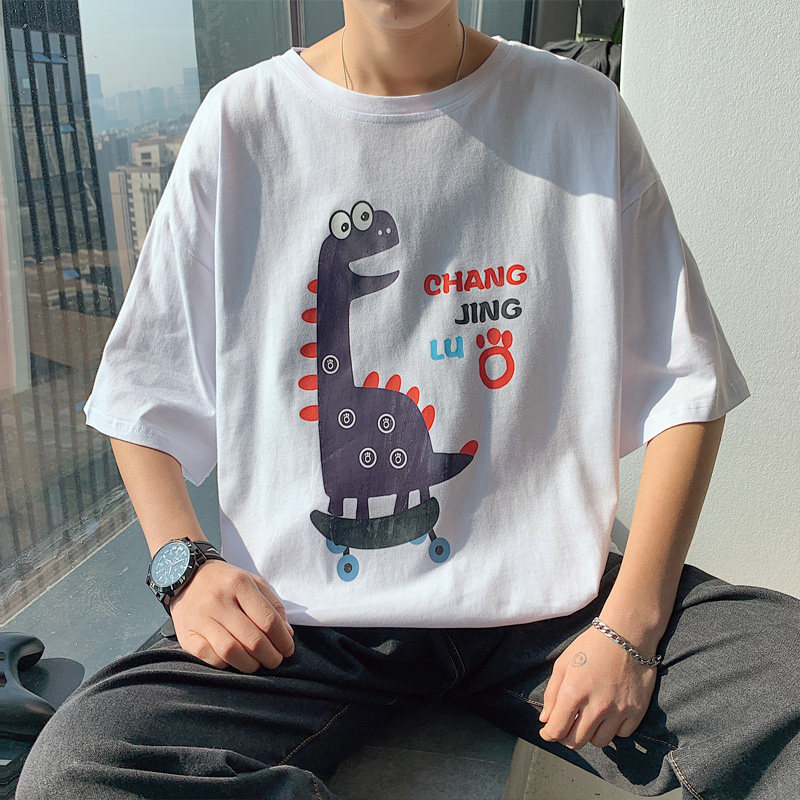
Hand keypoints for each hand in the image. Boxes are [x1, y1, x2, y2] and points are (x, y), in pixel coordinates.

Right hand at [169, 559, 294, 672]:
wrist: (186, 576)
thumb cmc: (226, 582)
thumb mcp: (253, 582)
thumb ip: (273, 605)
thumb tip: (287, 634)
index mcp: (239, 584)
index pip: (268, 620)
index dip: (282, 640)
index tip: (288, 649)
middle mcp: (219, 600)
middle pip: (252, 639)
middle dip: (270, 656)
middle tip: (276, 660)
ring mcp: (201, 619)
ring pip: (231, 651)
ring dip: (250, 664)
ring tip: (257, 664)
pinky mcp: (186, 635)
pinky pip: (209, 658)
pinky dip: (226, 664)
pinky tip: (234, 660)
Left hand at [537, 624, 657, 749]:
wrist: (627, 634)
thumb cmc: (591, 646)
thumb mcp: (563, 664)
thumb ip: (551, 694)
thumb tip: (546, 720)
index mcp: (574, 692)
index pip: (557, 730)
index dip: (549, 735)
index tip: (548, 732)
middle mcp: (596, 706)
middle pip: (576, 742)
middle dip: (567, 737)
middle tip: (567, 726)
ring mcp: (618, 710)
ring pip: (599, 742)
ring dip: (590, 734)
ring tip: (588, 718)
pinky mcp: (637, 711)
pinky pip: (621, 735)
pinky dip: (613, 729)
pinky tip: (609, 714)